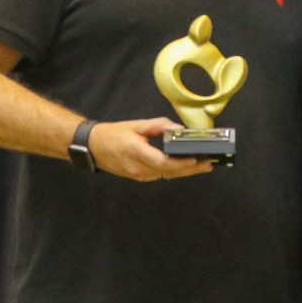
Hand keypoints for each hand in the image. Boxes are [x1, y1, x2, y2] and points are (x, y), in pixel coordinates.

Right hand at [88, 117, 212, 181]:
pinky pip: (160, 175)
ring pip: (165, 175)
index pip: (162, 162)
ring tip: (202, 166)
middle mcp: (138, 167)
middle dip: (190, 169)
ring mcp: (138, 175)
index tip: (195, 159)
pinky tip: (185, 167)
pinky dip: (174, 171)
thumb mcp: (136, 125)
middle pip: (168, 172)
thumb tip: (178, 129)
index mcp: (136, 151)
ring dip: (184, 171)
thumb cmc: (114, 134)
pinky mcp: (139, 177)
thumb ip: (159, 126)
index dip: (180, 163)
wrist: (94, 147)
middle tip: (208, 164)